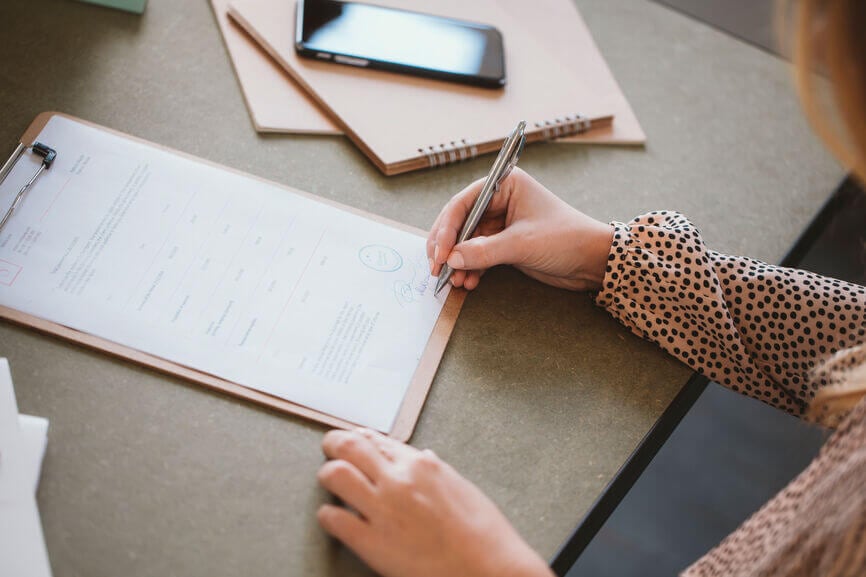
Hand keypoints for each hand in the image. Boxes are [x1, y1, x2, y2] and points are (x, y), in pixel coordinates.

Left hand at [316, 428, 552, 576]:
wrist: (489, 570)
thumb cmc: (484, 535)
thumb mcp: (461, 489)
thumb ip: (436, 473)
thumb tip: (422, 459)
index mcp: (422, 466)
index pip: (379, 440)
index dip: (360, 437)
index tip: (352, 438)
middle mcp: (399, 480)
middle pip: (350, 447)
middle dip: (335, 444)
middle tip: (330, 449)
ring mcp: (383, 510)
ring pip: (335, 474)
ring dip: (328, 474)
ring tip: (329, 480)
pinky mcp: (372, 542)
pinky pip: (333, 518)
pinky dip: (327, 515)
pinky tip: (331, 517)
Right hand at [427, 168, 613, 290]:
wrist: (593, 261)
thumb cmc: (567, 239)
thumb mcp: (523, 244)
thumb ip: (484, 251)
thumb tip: (452, 259)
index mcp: (505, 184)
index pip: (463, 203)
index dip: (447, 229)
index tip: (440, 254)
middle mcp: (499, 200)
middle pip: (460, 222)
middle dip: (449, 248)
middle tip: (438, 269)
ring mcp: (501, 223)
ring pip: (466, 241)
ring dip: (458, 262)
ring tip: (455, 281)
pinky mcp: (504, 243)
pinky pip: (478, 254)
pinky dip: (471, 268)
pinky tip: (469, 282)